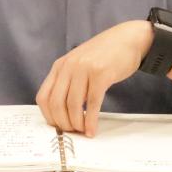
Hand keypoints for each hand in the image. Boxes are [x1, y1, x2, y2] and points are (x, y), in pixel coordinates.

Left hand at [35, 20, 151, 136]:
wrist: (128, 39)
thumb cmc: (105, 55)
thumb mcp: (79, 64)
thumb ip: (69, 82)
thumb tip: (64, 112)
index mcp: (60, 65)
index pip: (43, 96)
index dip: (49, 116)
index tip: (58, 126)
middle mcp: (69, 66)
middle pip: (56, 103)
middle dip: (63, 123)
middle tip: (73, 132)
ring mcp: (84, 69)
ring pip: (73, 105)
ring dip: (77, 124)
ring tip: (83, 131)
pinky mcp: (101, 74)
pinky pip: (92, 103)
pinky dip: (90, 120)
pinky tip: (92, 129)